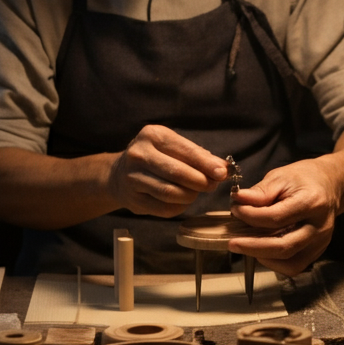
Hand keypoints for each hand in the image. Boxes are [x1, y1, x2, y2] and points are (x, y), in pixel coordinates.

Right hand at [107, 125, 226, 216]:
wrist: (119, 174)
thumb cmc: (157, 158)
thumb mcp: (175, 148)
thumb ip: (199, 156)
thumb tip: (224, 168)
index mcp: (152, 135)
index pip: (186, 151)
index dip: (206, 164)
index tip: (223, 173)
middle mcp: (139, 154)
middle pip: (178, 173)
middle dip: (201, 182)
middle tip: (212, 185)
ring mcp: (132, 178)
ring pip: (171, 193)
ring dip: (191, 195)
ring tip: (196, 192)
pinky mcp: (133, 199)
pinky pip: (165, 209)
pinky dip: (180, 207)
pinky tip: (182, 200)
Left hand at [228, 157, 343, 275]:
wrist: (330, 185)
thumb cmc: (304, 179)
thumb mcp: (281, 176)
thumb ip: (261, 191)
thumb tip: (239, 201)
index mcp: (311, 202)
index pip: (276, 218)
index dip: (250, 216)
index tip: (236, 210)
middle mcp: (320, 226)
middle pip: (283, 246)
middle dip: (252, 246)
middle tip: (232, 242)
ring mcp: (321, 242)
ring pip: (289, 262)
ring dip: (263, 257)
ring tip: (246, 246)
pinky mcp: (317, 251)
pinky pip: (294, 266)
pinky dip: (275, 263)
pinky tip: (262, 252)